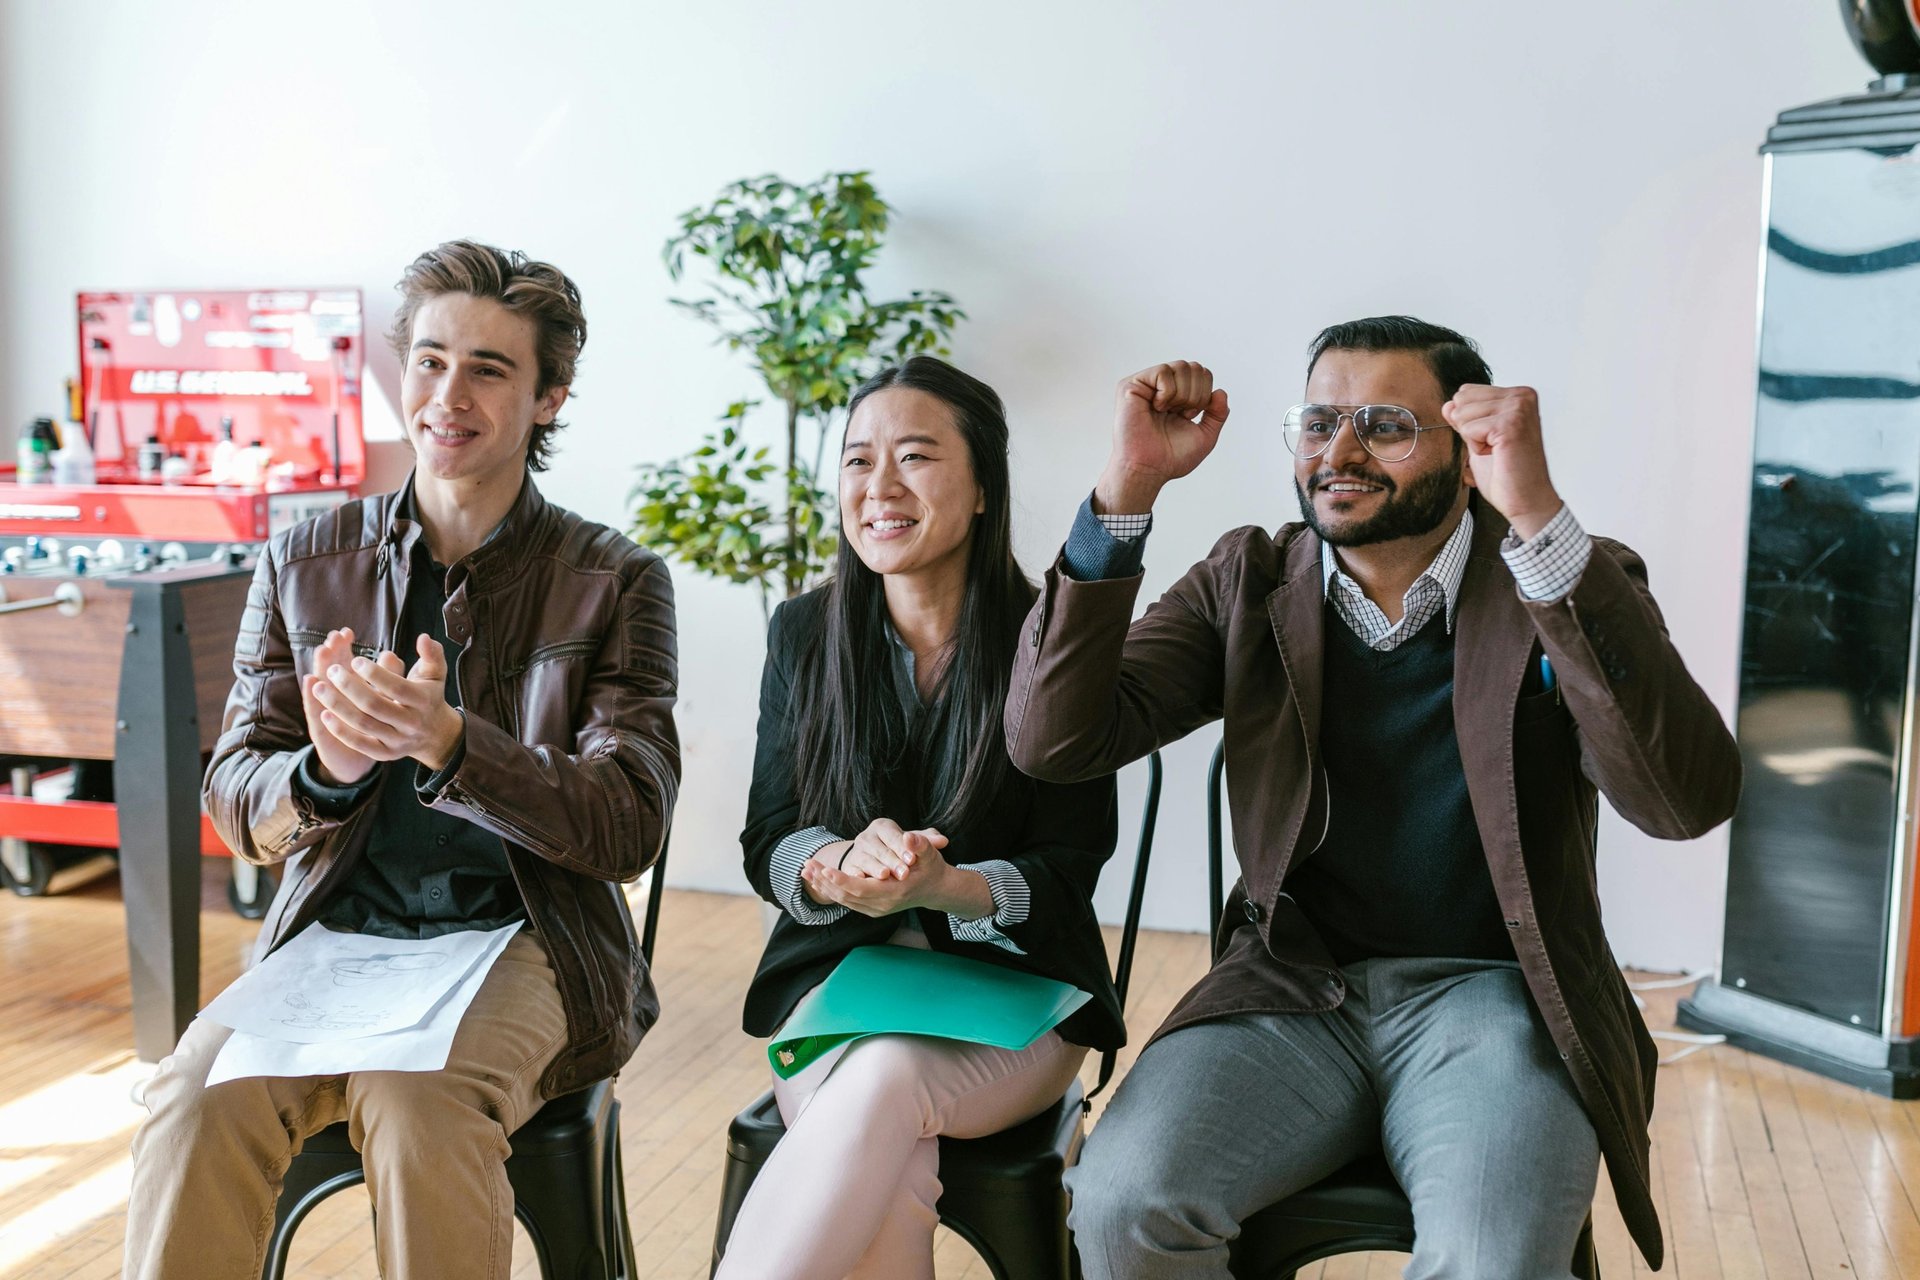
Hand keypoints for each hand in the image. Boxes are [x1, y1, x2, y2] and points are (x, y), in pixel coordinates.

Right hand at [300, 628, 375, 784]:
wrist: (355, 760)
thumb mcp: (384, 701)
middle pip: (328, 669)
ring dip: (319, 667)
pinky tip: (310, 682)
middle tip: (333, 636)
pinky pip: (312, 710)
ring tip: (322, 651)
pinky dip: (310, 696)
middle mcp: (332, 697)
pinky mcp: (318, 729)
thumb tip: (390, 655)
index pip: (342, 662)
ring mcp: (322, 712)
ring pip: (319, 686)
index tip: (346, 632)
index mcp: (346, 687)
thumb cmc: (370, 725)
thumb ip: (388, 678)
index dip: (343, 648)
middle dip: (331, 652)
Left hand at [308, 633, 465, 771]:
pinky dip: (340, 731)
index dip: (374, 674)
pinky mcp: (385, 753)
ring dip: (337, 706)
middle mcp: (411, 723)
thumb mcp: (435, 674)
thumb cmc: (429, 695)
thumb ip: (432, 654)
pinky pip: (359, 744)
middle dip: (349, 687)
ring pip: (363, 724)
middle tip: (332, 670)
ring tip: (319, 688)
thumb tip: (423, 638)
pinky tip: (324, 714)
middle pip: (375, 706)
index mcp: (423, 701)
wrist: (435, 734)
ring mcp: (398, 741)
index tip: (355, 660)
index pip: (396, 687)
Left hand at [801, 825, 989, 917]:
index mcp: (894, 893)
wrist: (935, 889)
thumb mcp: (930, 853)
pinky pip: (847, 901)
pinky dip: (831, 891)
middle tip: (805, 866)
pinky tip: (818, 879)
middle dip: (824, 882)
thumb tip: (909, 837)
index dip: (841, 880)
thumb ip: (920, 844)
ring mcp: (876, 909)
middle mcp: (882, 905)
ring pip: (844, 900)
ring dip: (823, 886)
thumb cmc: (930, 867)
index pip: (861, 888)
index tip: (823, 870)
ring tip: (805, 871)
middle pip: (847, 896)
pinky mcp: (871, 908)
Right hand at [1094, 361, 1230, 514]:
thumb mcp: (1205, 436)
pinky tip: (1157, 407)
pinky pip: (1163, 372)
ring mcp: (1146, 384)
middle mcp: (1161, 387)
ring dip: (1182, 394)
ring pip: (1181, 366)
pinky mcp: (1131, 385)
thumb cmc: (1170, 457)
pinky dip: (1167, 393)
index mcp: (1177, 396)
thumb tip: (1220, 392)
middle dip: (1197, 394)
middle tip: (1180, 414)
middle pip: (1195, 367)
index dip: (1204, 394)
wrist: (1149, 469)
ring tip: (1167, 411)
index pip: (1202, 374)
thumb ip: (1217, 414)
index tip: (1189, 416)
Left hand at [1441, 385, 1561, 538]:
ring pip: (1462, 414)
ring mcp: (1518, 408)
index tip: (1493, 439)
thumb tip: (1448, 404)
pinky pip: (1468, 429)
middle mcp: (1521, 396)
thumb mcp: (1479, 438)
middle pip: (1461, 399)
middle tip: (1494, 448)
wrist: (1527, 500)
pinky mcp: (1509, 425)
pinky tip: (1497, 455)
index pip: (1466, 392)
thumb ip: (1464, 418)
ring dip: (1473, 440)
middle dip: (1469, 429)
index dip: (1470, 421)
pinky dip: (1476, 448)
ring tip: (1497, 452)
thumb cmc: (1507, 473)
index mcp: (1518, 394)